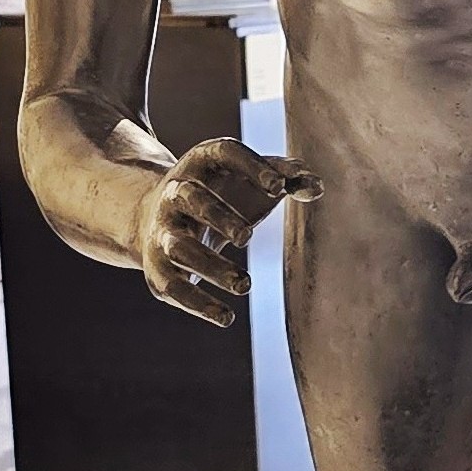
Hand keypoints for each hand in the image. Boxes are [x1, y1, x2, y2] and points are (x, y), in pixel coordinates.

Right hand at [139, 134, 318, 325]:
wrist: (154, 217)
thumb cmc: (218, 195)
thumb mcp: (246, 179)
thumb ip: (285, 176)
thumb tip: (317, 186)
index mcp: (201, 164)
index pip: (224, 153)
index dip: (251, 167)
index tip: (279, 188)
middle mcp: (175, 193)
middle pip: (192, 200)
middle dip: (218, 217)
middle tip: (247, 237)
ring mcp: (162, 231)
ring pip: (180, 248)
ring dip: (211, 266)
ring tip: (245, 284)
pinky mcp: (157, 268)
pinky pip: (174, 288)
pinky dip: (198, 304)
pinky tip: (226, 317)